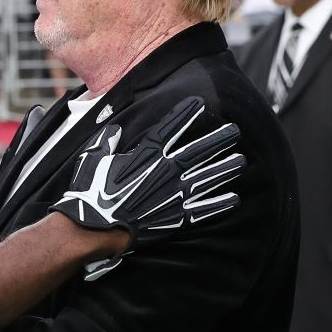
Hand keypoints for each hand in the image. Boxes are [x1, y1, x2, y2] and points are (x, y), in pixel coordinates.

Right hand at [49, 97, 244, 279]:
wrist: (95, 227)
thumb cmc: (90, 191)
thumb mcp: (93, 158)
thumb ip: (106, 142)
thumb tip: (114, 131)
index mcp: (146, 155)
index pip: (171, 128)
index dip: (185, 114)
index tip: (199, 103)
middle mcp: (165, 172)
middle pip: (198, 152)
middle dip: (217, 140)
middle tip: (235, 131)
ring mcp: (173, 196)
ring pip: (206, 178)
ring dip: (224, 169)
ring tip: (241, 161)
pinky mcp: (174, 218)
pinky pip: (202, 210)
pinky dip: (218, 205)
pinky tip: (234, 199)